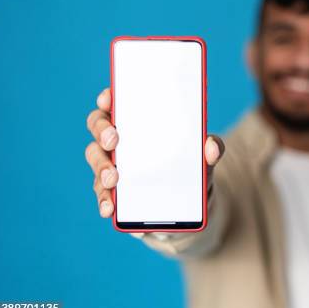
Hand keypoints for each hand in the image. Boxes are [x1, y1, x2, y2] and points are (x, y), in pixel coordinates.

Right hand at [84, 88, 223, 218]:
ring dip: (101, 168)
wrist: (191, 209)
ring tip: (112, 180)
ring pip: (96, 159)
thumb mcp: (206, 159)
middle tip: (113, 141)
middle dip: (103, 132)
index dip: (109, 98)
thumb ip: (212, 149)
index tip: (109, 99)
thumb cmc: (193, 171)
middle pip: (98, 126)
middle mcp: (121, 140)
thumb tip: (212, 147)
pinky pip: (103, 194)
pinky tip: (111, 209)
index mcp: (140, 122)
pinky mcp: (114, 194)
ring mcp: (114, 166)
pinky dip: (105, 201)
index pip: (117, 102)